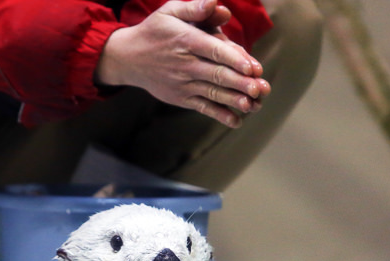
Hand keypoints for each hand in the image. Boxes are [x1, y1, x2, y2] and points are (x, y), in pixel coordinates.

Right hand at [96, 0, 270, 127]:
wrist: (128, 58)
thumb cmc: (155, 31)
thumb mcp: (170, 11)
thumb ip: (195, 7)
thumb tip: (218, 5)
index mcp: (186, 40)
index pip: (213, 50)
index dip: (234, 59)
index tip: (252, 67)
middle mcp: (185, 64)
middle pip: (217, 74)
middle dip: (240, 83)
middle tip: (260, 89)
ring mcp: (183, 84)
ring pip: (213, 93)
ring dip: (235, 100)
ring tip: (254, 105)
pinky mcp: (182, 98)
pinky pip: (203, 107)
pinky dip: (220, 115)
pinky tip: (236, 121)